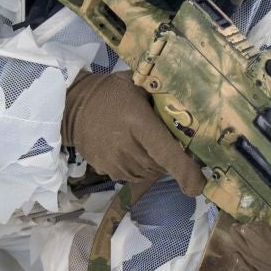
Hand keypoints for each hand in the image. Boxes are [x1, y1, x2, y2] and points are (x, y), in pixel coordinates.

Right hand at [61, 71, 203, 196]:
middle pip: (160, 166)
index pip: (166, 152)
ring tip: (145, 144)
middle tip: (165, 141)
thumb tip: (192, 109)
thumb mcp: (138, 84)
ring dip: (153, 164)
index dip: (185, 171)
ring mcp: (113, 162)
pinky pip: (131, 176)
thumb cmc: (112, 91)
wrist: (73, 105)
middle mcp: (125, 146)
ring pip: (147, 174)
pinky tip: (130, 149)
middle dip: (169, 159)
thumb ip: (163, 96)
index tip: (197, 186)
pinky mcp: (105, 170)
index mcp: (137, 122)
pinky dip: (138, 167)